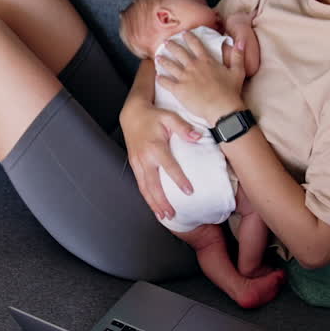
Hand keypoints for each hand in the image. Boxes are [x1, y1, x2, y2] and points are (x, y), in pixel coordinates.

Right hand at [121, 99, 199, 220]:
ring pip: (144, 188)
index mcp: (155, 147)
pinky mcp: (134, 165)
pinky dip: (147, 197)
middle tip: (172, 214)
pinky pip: (140, 184)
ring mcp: (137, 163)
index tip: (189, 191)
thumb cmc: (153, 116)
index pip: (169, 166)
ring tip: (163, 216)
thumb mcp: (170, 116)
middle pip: (153, 184)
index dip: (179, 179)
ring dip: (153, 203)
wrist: (132, 114)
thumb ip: (183, 127)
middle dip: (162, 201)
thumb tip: (197, 137)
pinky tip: (154, 206)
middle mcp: (144, 158)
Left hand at [155, 31, 246, 124]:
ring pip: (170, 65)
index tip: (184, 33)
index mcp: (206, 61)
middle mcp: (193, 66)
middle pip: (179, 53)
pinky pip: (166, 82)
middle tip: (165, 42)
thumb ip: (238, 55)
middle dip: (172, 46)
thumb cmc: (231, 91)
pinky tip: (157, 77)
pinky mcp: (179, 89)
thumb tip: (241, 41)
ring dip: (163, 60)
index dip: (189, 37)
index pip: (196, 45)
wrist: (222, 108)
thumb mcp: (238, 71)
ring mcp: (185, 77)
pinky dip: (161, 79)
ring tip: (158, 57)